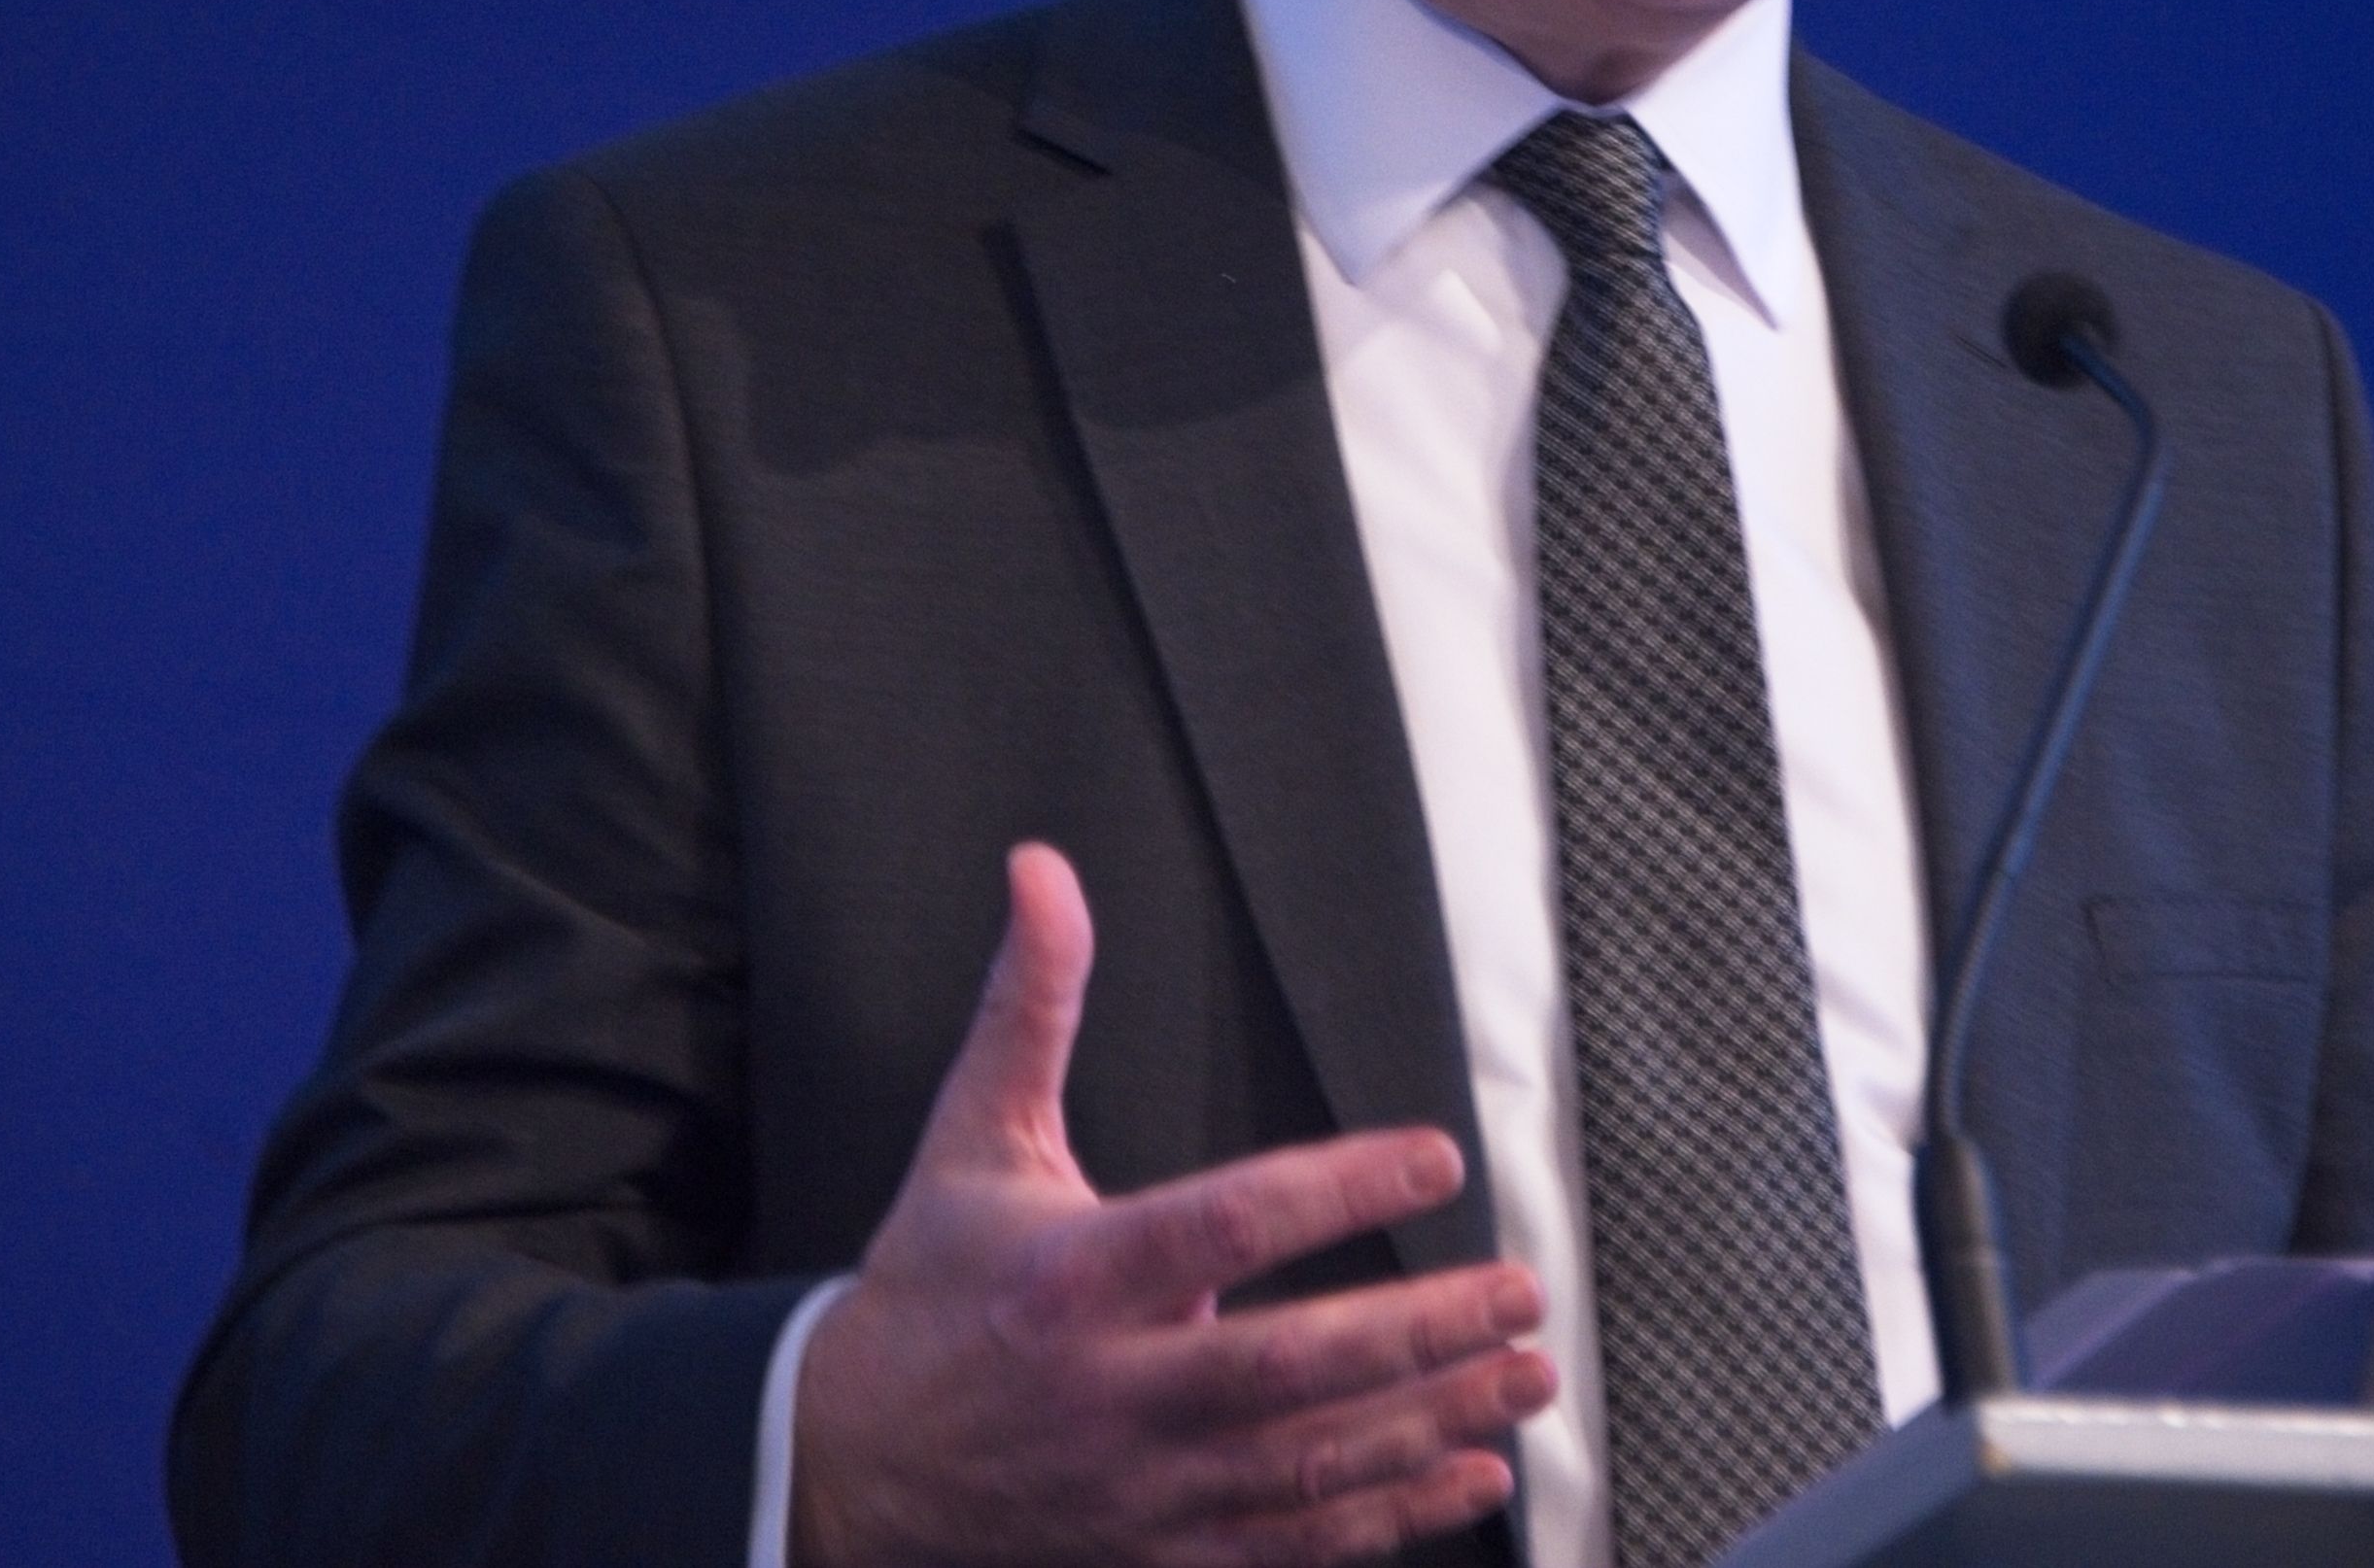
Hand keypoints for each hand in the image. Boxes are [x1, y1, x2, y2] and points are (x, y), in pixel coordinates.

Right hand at [790, 845, 1554, 1567]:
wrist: (847, 1464)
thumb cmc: (931, 1288)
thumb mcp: (973, 1136)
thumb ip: (1031, 1003)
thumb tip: (1043, 872)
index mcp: (1075, 1276)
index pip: (1226, 1222)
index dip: (1339, 1188)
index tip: (1436, 1154)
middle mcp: (1114, 1389)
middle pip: (1290, 1363)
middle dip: (1421, 1330)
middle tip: (1521, 1289)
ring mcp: (1141, 1485)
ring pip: (1308, 1461)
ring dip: (1432, 1420)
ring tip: (1526, 1374)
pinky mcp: (1160, 1552)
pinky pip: (1294, 1545)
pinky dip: (1391, 1515)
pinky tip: (1473, 1476)